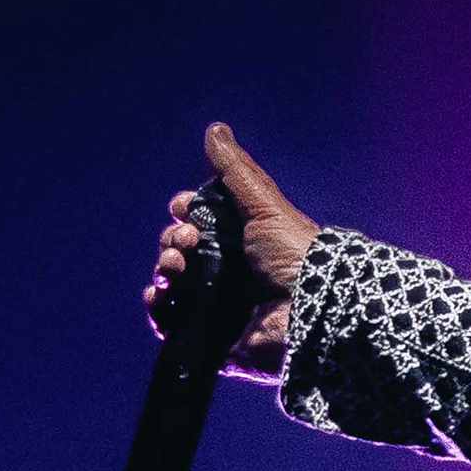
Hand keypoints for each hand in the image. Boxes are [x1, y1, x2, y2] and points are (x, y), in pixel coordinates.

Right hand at [144, 122, 321, 377]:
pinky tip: (159, 294)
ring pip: (168, 286)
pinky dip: (157, 310)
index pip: (192, 223)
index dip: (182, 214)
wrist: (313, 306)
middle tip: (187, 242)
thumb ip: (235, 170)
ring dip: (161, 270)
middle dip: (171, 240)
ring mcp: (219, 307)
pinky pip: (171, 327)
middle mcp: (227, 273)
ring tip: (176, 265)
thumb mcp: (263, 204)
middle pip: (176, 251)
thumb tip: (215, 129)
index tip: (187, 209)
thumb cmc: (295, 253)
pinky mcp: (213, 340)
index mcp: (238, 242)